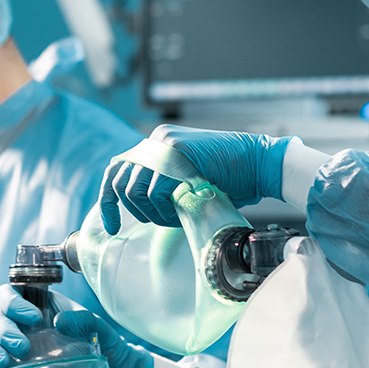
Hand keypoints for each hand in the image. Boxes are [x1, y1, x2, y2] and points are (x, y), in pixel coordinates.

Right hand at [0, 285, 153, 367]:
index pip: (12, 292)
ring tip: (5, 364)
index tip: (34, 318)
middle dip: (5, 331)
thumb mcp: (102, 330)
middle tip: (23, 349)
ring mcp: (17, 345)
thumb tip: (60, 321)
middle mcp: (24, 323)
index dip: (14, 302)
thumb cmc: (107, 347)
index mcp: (41, 305)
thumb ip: (86, 321)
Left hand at [100, 125, 293, 233]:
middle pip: (119, 181)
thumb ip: (163, 188)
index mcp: (156, 145)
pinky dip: (164, 209)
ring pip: (134, 190)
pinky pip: (153, 191)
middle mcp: (156, 141)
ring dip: (152, 213)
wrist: (260, 164)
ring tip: (175, 216)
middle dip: (133, 211)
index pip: (116, 170)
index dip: (108, 201)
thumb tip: (140, 210)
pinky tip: (183, 210)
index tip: (112, 227)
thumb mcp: (186, 183)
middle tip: (158, 221)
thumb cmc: (230, 180)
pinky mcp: (175, 152)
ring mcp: (164, 144)